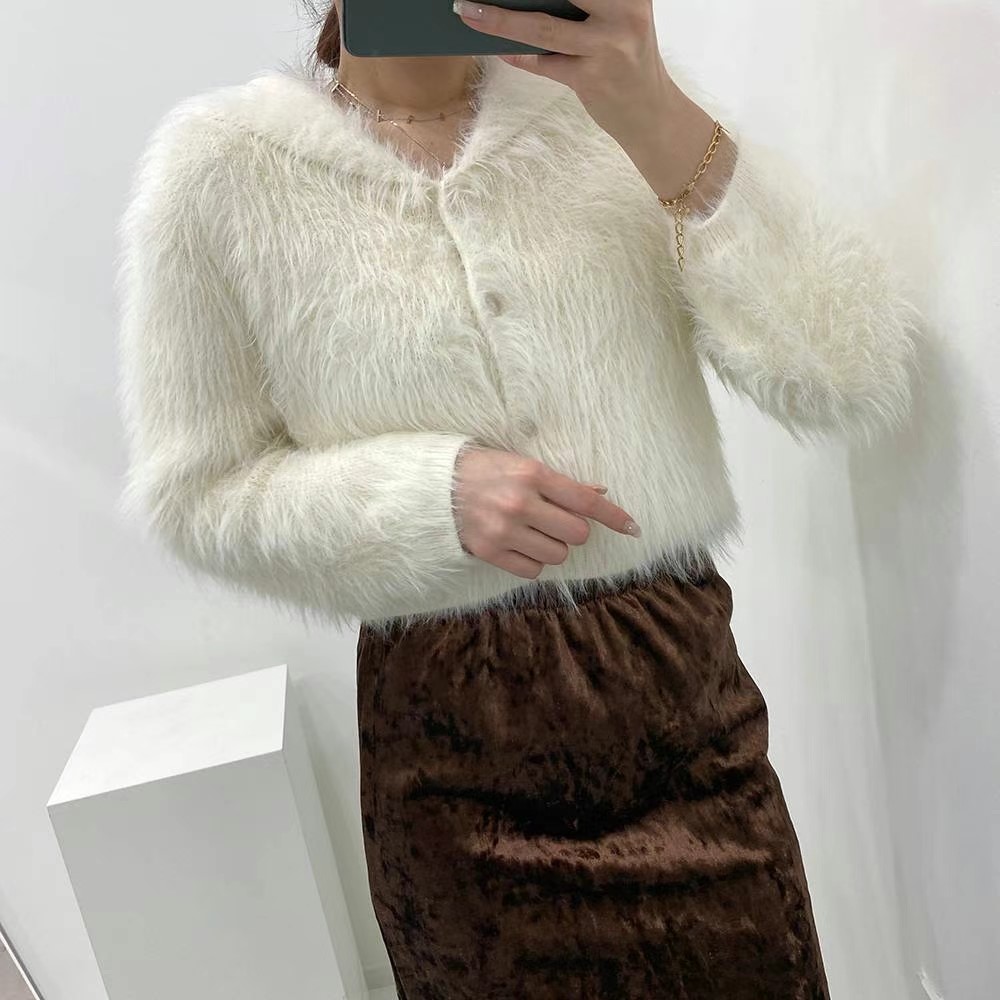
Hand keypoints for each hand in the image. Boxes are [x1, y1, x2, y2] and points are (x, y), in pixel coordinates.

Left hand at [451, 0, 681, 142]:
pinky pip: (543, 63)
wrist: (652, 114)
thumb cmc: (626, 62)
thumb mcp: (615, 22)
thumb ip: (580, 6)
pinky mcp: (592, 79)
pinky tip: (495, 44)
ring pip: (542, 28)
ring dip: (499, 19)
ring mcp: (607, 47)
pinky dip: (517, 54)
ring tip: (467, 10)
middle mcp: (622, 12)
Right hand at [453, 444, 640, 578]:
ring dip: (552, 547)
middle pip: (577, 535)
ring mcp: (504, 530)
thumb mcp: (522, 465)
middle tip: (554, 520)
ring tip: (531, 532)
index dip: (614, 516)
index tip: (633, 528)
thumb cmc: (484, 470)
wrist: (435, 486)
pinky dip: (533, 561)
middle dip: (572, 531)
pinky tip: (519, 545)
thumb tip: (599, 495)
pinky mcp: (490, 552)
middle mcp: (520, 503)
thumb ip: (561, 483)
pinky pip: (533, 570)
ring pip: (558, 555)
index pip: (585, 501)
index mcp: (532, 475)